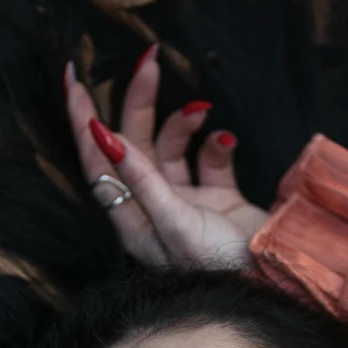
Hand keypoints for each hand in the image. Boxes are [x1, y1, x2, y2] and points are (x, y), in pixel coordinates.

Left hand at [66, 49, 266, 270]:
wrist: (272, 286)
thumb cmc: (216, 268)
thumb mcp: (173, 222)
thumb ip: (141, 178)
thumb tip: (104, 135)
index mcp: (131, 216)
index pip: (96, 158)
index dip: (82, 119)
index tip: (74, 78)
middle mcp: (152, 205)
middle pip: (134, 141)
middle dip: (140, 100)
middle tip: (150, 61)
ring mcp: (186, 199)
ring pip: (173, 144)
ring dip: (184, 122)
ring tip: (202, 110)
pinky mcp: (218, 196)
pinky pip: (210, 157)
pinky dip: (216, 144)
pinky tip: (226, 141)